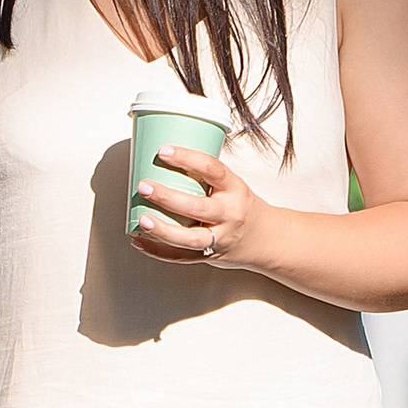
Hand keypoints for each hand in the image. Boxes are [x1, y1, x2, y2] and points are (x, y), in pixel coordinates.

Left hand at [130, 145, 261, 269]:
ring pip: (191, 238)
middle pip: (198, 207)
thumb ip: (204, 176)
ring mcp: (221, 238)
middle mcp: (230, 214)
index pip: (212, 169)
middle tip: (144, 186)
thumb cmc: (241, 206)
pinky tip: (139, 241)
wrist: (268, 239)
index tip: (164, 151)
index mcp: (235, 189)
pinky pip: (182, 256)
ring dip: (163, 230)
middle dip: (168, 197)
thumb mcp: (233, 186)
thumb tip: (162, 158)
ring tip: (142, 219)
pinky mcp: (210, 255)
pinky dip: (158, 250)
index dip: (187, 158)